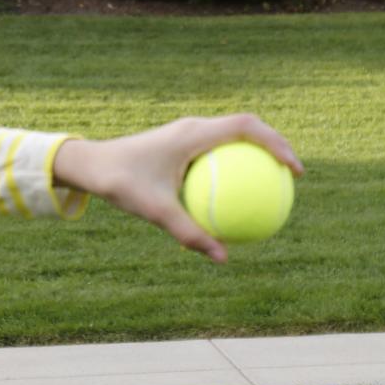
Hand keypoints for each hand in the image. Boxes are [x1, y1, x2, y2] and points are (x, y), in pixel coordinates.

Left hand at [51, 114, 303, 263]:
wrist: (91, 164)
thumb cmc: (121, 183)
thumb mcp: (155, 212)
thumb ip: (190, 233)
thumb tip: (222, 258)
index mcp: (194, 133)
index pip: (247, 128)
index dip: (277, 143)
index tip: (293, 169)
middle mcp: (194, 127)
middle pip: (247, 127)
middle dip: (275, 145)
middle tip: (292, 174)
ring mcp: (188, 132)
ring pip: (233, 136)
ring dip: (256, 152)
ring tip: (274, 182)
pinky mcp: (181, 142)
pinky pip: (217, 150)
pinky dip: (233, 165)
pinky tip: (236, 196)